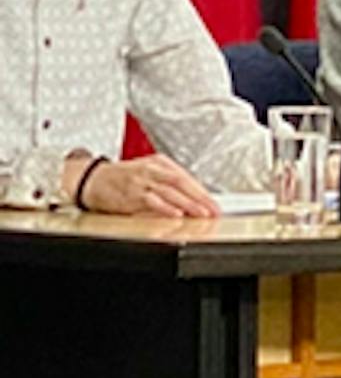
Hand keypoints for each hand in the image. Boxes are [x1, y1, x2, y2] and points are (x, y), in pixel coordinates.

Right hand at [75, 155, 219, 218]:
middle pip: (182, 183)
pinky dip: (165, 208)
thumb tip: (190, 198)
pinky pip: (151, 201)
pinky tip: (175, 214)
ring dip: (188, 204)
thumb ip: (166, 182)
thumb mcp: (147, 173)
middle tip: (213, 210)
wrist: (90, 179)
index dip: (202, 192)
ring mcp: (141, 181)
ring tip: (201, 214)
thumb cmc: (120, 179)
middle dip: (200, 198)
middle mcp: (152, 170)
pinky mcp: (130, 194)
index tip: (214, 205)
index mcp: (160, 163)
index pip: (186, 178)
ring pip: (170, 191)